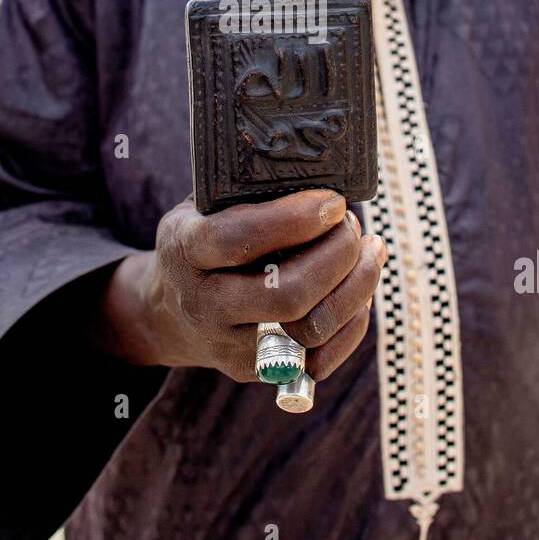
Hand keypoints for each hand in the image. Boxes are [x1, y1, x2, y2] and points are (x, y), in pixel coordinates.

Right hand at [90, 188, 385, 383]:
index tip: (334, 201)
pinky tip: (360, 285)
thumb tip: (322, 166)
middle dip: (336, 256)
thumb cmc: (202, 239)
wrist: (169, 310)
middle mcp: (204, 304)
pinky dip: (353, 321)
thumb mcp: (203, 205)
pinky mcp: (259, 373)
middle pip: (285, 294)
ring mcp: (232, 346)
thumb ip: (247, 191)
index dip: (295, 219)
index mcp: (186, 249)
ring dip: (355, 286)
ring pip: (310, 329)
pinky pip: (321, 359)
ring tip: (370, 249)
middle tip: (352, 226)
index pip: (239, 239)